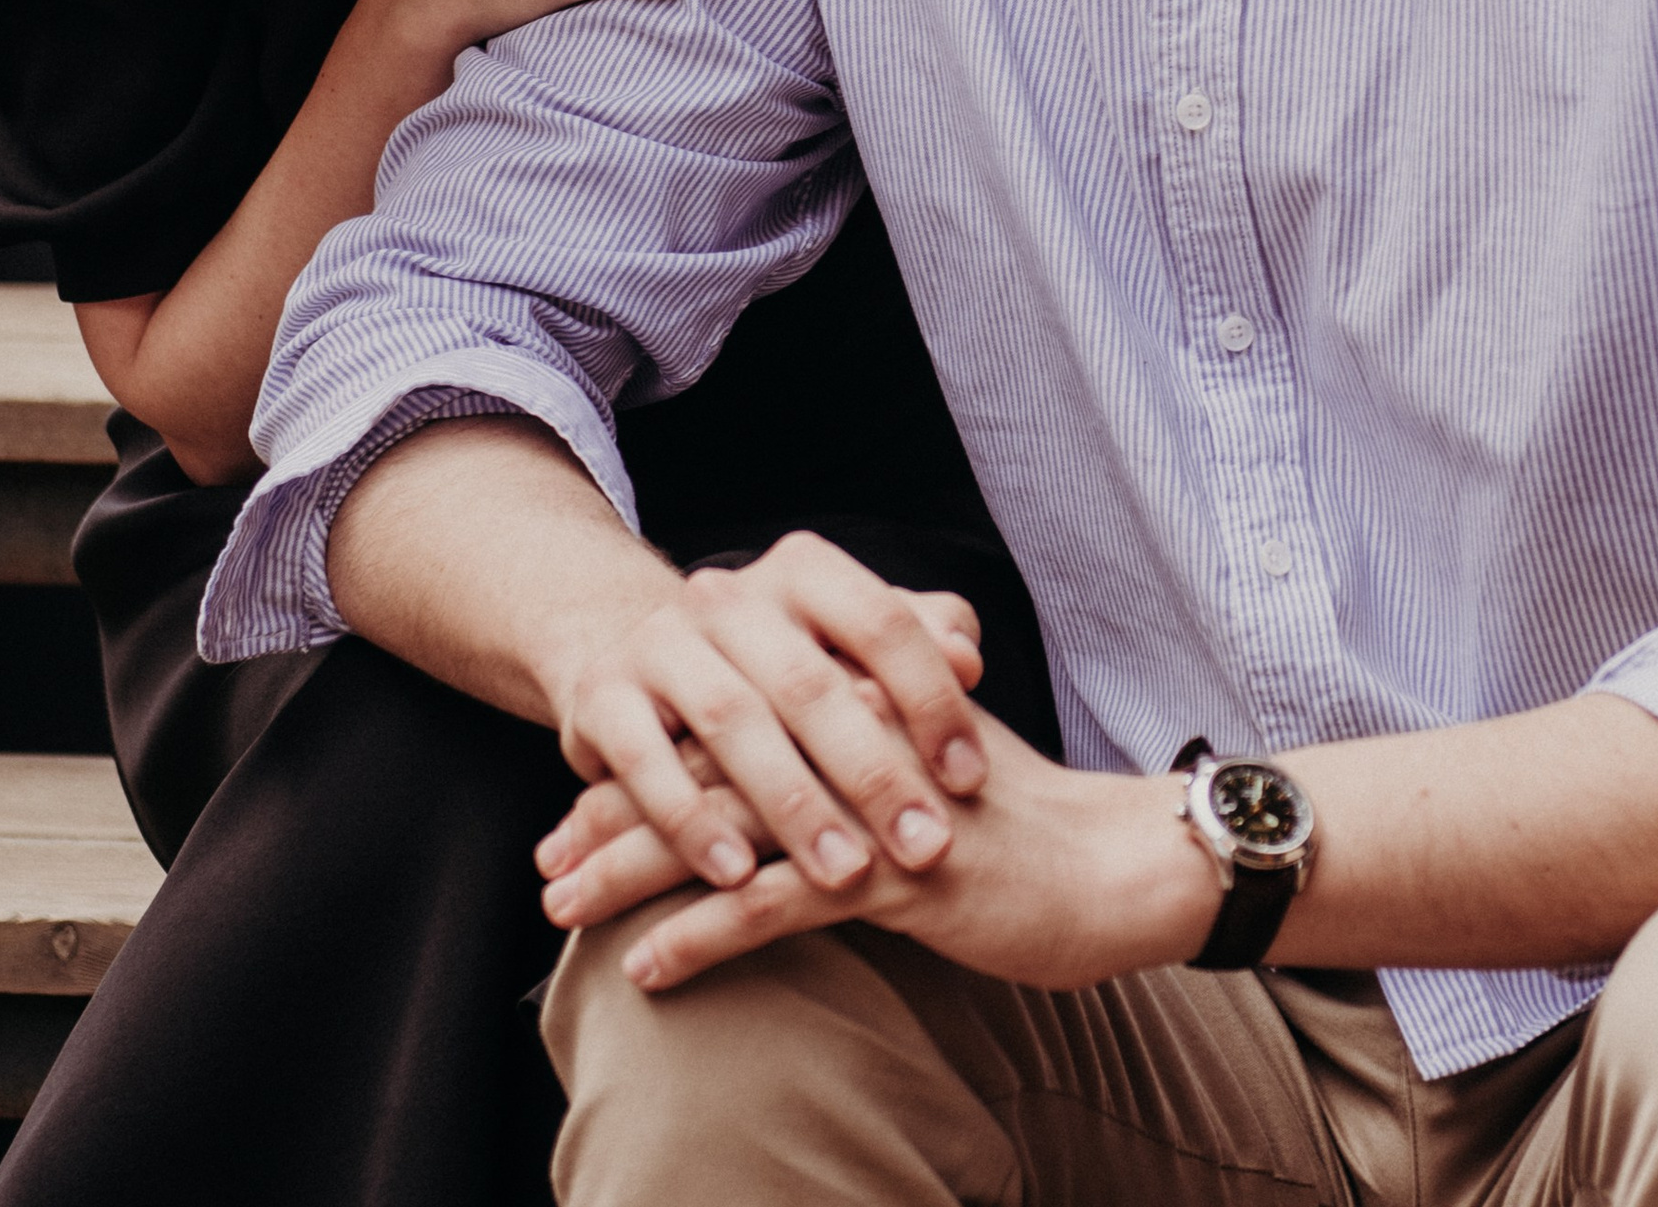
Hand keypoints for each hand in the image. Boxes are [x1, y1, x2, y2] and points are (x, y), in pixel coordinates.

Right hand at [540, 530, 994, 913]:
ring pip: (733, 723)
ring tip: (845, 876)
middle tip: (926, 848)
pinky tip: (735, 876)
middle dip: (873, 772)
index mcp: (799, 572)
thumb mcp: (840, 642)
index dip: (932, 698)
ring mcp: (660, 641)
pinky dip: (693, 821)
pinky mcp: (601, 697)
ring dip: (793, 805)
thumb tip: (969, 656)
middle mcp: (728, 595)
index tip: (971, 779)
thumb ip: (914, 638)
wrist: (631, 652)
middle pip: (811, 682)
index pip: (880, 622)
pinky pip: (647, 761)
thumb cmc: (772, 664)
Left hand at [546, 709, 1212, 995]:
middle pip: (703, 760)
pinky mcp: (890, 870)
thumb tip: (777, 738)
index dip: (647, 753)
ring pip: (722, 827)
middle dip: (615, 811)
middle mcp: (849, 729)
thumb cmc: (1013, 818)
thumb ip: (856, 729)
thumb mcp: (925, 751)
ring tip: (565, 907)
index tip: (580, 797)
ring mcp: (866, 797)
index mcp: (852, 690)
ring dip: (631, 870)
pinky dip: (701, 935)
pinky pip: (773, 904)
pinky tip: (647, 967)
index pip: (722, 711)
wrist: (1109, 863)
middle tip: (548, 859)